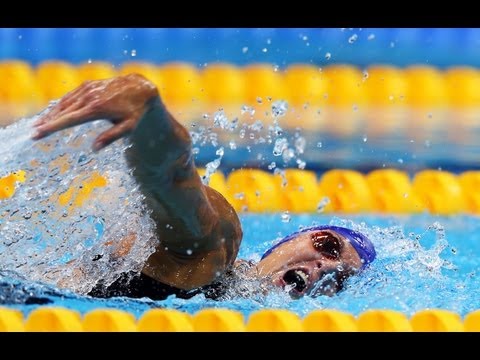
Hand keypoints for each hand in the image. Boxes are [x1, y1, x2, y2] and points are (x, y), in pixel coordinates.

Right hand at [32, 73, 158, 150]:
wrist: (140, 87)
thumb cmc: (136, 111)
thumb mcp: (129, 126)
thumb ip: (111, 137)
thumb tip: (94, 149)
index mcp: (97, 109)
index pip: (69, 120)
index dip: (52, 127)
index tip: (38, 133)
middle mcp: (89, 97)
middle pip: (62, 111)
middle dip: (46, 122)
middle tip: (33, 133)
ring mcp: (87, 89)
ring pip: (64, 102)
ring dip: (51, 113)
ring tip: (39, 124)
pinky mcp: (88, 85)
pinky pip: (70, 96)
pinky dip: (60, 104)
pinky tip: (54, 112)